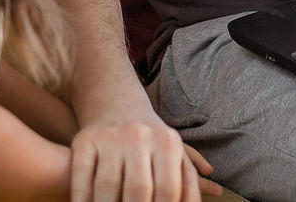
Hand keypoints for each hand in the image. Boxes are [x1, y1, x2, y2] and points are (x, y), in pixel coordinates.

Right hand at [69, 115, 221, 201]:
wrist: (116, 102)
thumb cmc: (151, 141)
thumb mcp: (174, 152)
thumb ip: (188, 181)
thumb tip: (214, 197)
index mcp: (167, 142)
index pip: (169, 189)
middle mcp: (139, 136)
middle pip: (139, 189)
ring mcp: (110, 137)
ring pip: (107, 186)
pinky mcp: (85, 139)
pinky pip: (82, 176)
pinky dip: (81, 199)